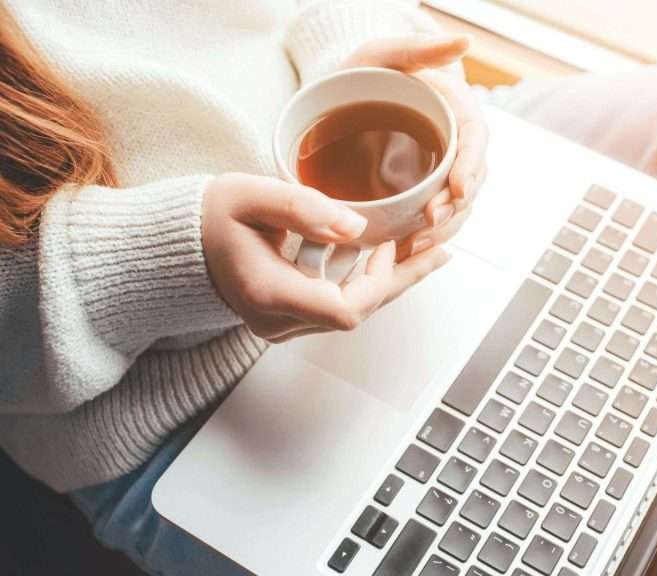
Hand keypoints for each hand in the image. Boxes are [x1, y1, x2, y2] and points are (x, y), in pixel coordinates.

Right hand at [202, 173, 449, 341]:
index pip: (344, 310)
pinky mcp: (289, 319)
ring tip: (426, 252)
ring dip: (389, 282)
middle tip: (438, 250)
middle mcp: (277, 321)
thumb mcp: (251, 197)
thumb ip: (302, 208)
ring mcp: (283, 326)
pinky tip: (391, 260)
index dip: (378, 280)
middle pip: (358, 314)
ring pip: (353, 313)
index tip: (387, 243)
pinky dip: (367, 283)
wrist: (182, 243)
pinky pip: (340, 307)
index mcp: (268, 294)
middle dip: (400, 280)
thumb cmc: (212, 216)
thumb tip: (356, 227)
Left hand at [340, 34, 488, 258]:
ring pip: (457, 206)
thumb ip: (418, 48)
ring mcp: (442, 170)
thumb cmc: (363, 72)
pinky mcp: (425, 191)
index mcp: (455, 109)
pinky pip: (436, 217)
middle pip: (470, 181)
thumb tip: (464, 42)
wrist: (341, 96)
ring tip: (415, 243)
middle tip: (429, 223)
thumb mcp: (382, 54)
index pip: (475, 141)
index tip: (458, 189)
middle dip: (454, 207)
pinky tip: (406, 248)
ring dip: (442, 229)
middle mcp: (455, 143)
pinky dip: (426, 236)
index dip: (471, 167)